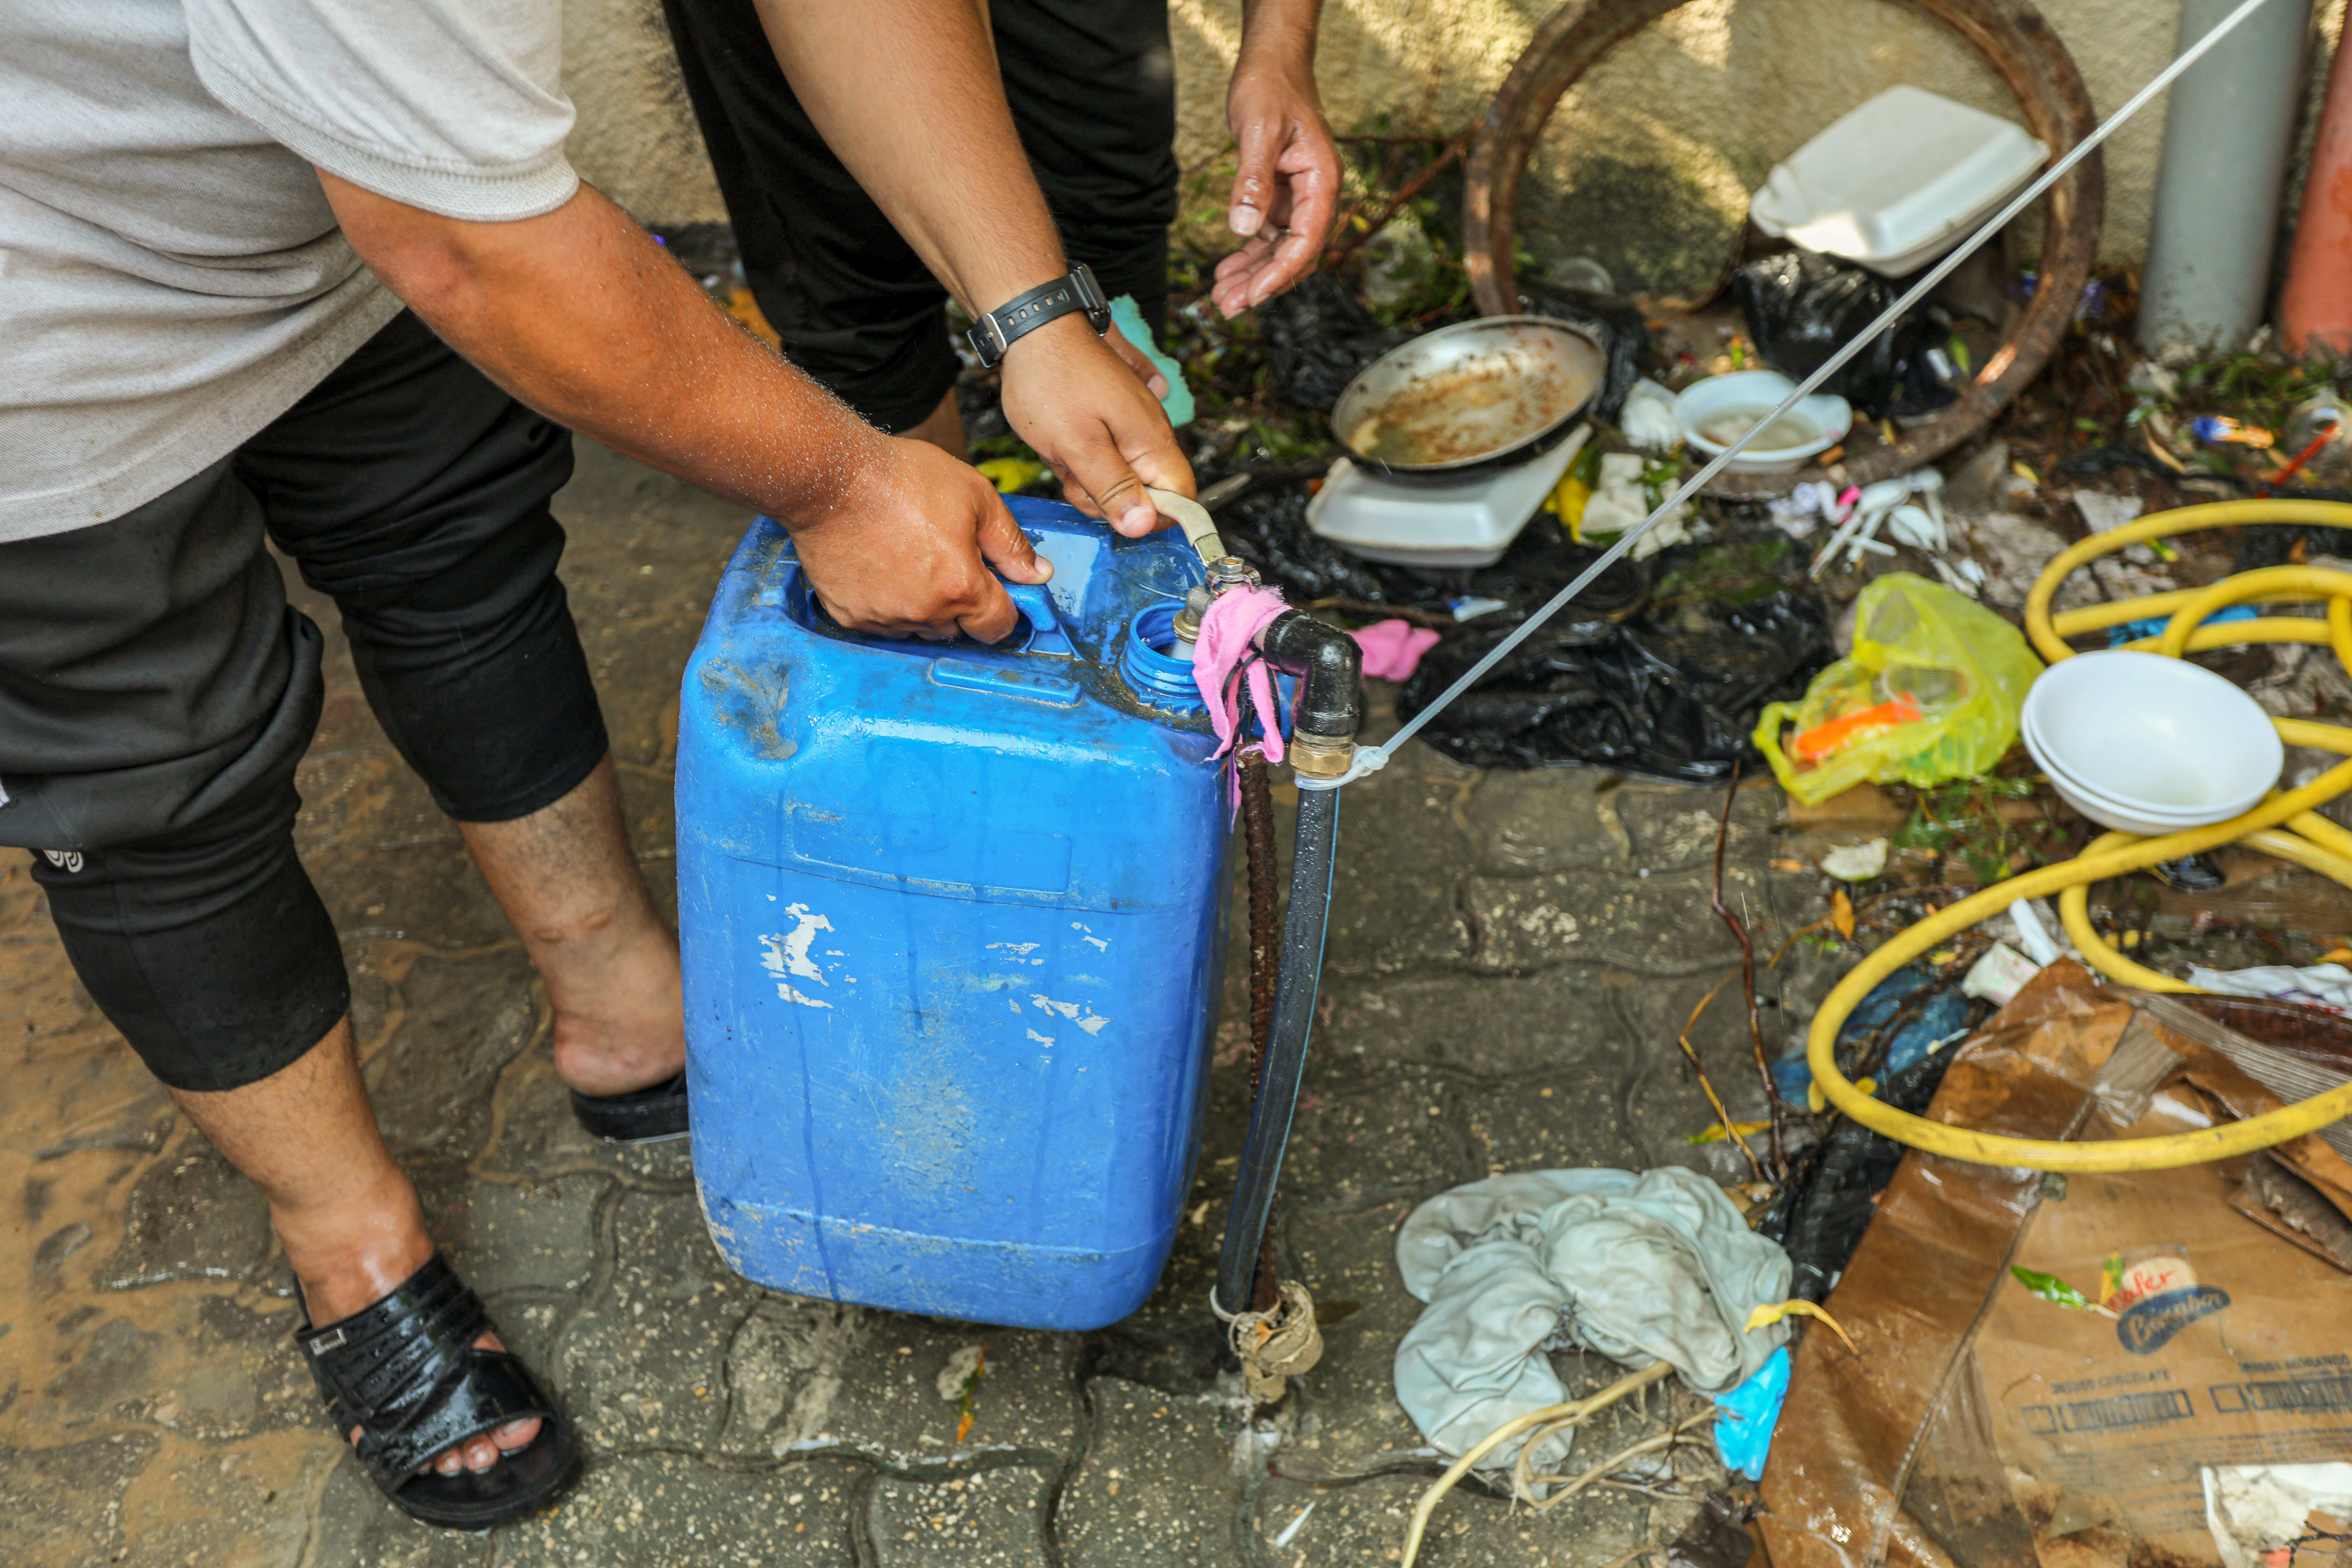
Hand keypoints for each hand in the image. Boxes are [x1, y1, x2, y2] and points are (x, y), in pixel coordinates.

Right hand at [790, 435, 1047, 642]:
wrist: (831, 478)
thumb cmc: (900, 479)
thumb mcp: (975, 497)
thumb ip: (1011, 543)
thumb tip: (1038, 574)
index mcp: (961, 587)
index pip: (998, 626)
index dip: (1003, 608)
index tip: (995, 589)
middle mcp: (924, 612)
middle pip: (958, 628)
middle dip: (961, 602)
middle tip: (945, 560)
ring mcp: (884, 618)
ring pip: (919, 628)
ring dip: (924, 606)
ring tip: (910, 559)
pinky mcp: (851, 616)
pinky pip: (882, 623)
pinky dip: (888, 603)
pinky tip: (882, 568)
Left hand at [997, 313, 1193, 537]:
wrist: (1033, 329)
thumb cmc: (1053, 380)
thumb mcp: (1077, 446)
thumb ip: (1113, 488)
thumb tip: (1143, 526)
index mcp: (1152, 442)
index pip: (1181, 499)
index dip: (1153, 518)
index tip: (1116, 513)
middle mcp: (1149, 435)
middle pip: (1145, 496)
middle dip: (1106, 498)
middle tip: (1076, 471)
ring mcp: (1129, 427)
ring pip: (1117, 480)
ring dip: (1085, 477)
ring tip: (1063, 449)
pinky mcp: (1109, 422)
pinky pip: (1101, 459)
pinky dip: (1078, 458)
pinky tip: (1061, 440)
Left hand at [1212, 53, 1339, 317]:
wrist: (1272, 62)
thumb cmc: (1270, 87)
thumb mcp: (1259, 130)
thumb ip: (1253, 181)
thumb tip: (1243, 229)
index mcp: (1321, 181)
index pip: (1306, 240)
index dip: (1280, 273)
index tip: (1252, 297)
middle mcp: (1315, 194)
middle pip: (1295, 253)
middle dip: (1262, 284)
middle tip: (1227, 307)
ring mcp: (1298, 197)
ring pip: (1280, 250)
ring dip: (1252, 276)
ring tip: (1221, 297)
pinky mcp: (1280, 195)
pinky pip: (1268, 236)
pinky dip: (1248, 255)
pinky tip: (1225, 271)